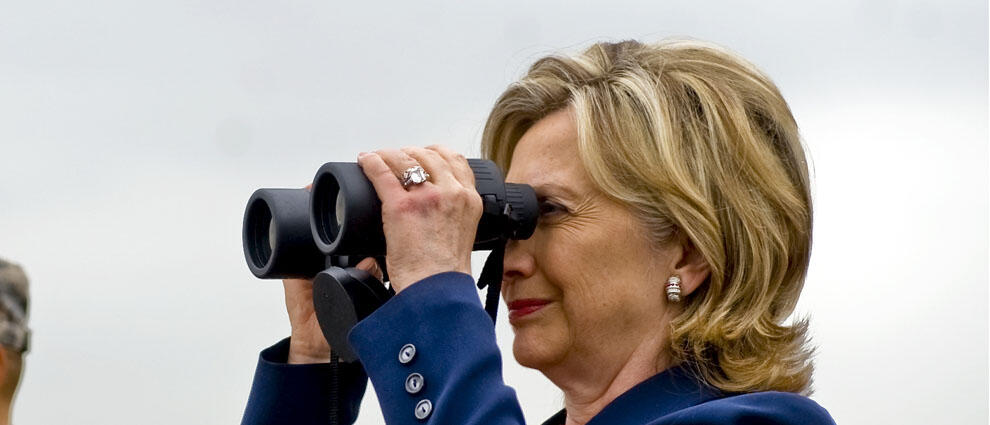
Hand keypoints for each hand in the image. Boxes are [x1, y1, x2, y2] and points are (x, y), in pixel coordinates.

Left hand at [357, 145, 482, 292]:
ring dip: (389, 154)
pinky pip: (382, 172)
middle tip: (396, 160)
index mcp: (470, 200)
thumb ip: (454, 216)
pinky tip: (364, 161)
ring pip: (405, 159)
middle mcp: (452, 193)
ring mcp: (427, 197)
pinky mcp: (401, 206)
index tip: (422, 157)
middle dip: (409, 153)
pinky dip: (371, 162)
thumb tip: (436, 213)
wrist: (437, 289)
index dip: (435, 153)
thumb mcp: (463, 234)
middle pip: (428, 155)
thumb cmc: (446, 272)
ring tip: (378, 158)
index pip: (455, 159)